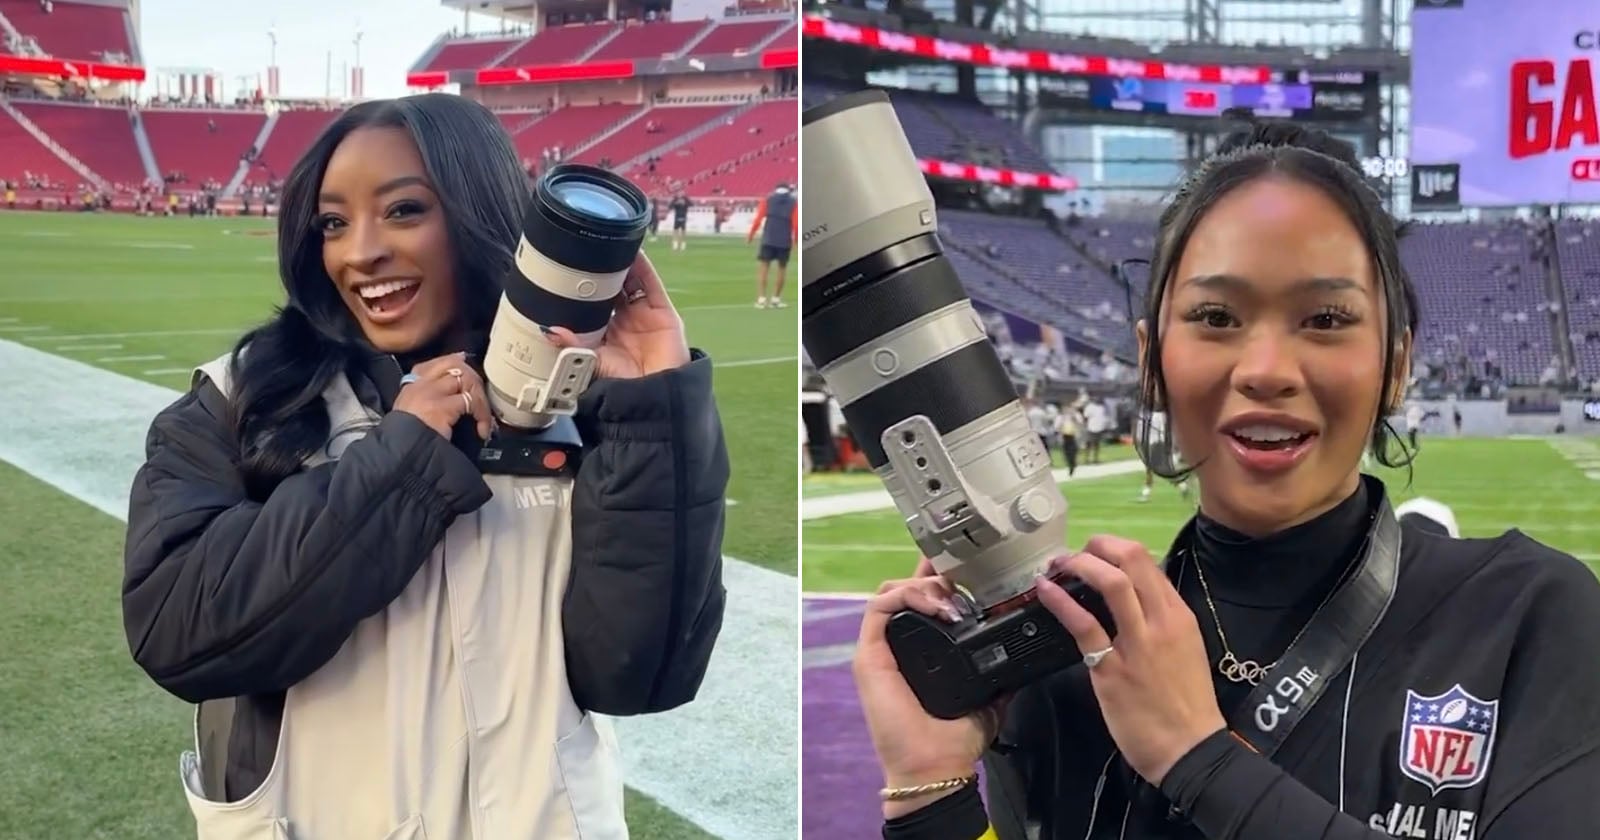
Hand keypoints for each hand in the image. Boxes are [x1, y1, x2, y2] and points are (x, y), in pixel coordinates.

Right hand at [392, 352, 492, 439]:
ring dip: (481, 400)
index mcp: (412, 384)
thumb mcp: (411, 411)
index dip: (459, 364)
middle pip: (457, 366)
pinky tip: (482, 429)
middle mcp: (422, 384)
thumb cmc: (407, 438)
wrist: (399, 453)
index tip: (470, 372)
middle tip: (482, 401)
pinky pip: (471, 401)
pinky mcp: (443, 407)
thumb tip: (452, 389)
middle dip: (475, 381)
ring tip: (483, 419)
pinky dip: (482, 415)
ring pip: (467, 381)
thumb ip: (428, 397)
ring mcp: (432, 394)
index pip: (440, 362)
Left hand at [546, 252, 689, 378]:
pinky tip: (633, 252)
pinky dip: (642, 266)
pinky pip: (650, 283)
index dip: (582, 287)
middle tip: (585, 252)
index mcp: (603, 333)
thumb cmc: (622, 387)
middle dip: (599, 271)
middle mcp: (622, 321)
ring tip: (607, 245)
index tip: (568, 270)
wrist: (654, 397)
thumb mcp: (590, 364)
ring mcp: (642, 314)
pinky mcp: (661, 311)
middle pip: (610, 287)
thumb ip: (571, 346)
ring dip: (620, 264)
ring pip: (630, 280)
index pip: (590, 303)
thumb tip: (548, 331)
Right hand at [855, 558, 1006, 817]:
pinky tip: (936, 605)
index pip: (921, 601)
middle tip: (960, 576)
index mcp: (920, 652)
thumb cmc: (954, 740)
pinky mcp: (868, 654)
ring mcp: (879, 648)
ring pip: (890, 591)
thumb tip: (1022, 657)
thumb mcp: (988, 698)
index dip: (939, 580)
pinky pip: (878, 607)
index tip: (966, 570)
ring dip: (922, 584)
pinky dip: (907, 596)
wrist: (934, 766)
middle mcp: (897, 645)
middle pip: (904, 589)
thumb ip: (1000, 676)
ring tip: (950, 597)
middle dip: (932, 574)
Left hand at [1034, 535, 1225, 786]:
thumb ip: (1157, 621)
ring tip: (1057, 565)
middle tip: (1073, 554)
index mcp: (1178, 616)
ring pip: (1110, 583)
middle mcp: (1161, 622)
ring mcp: (1137, 644)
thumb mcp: (1183, 649)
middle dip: (1096, 545)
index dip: (1113, 547)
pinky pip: (1083, 625)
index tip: (1093, 552)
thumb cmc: (1186, 703)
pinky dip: (1060, 602)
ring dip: (1078, 565)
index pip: (1147, 561)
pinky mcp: (1112, 670)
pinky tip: (1044, 592)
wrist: (1191, 750)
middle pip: (1130, 560)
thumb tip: (1130, 598)